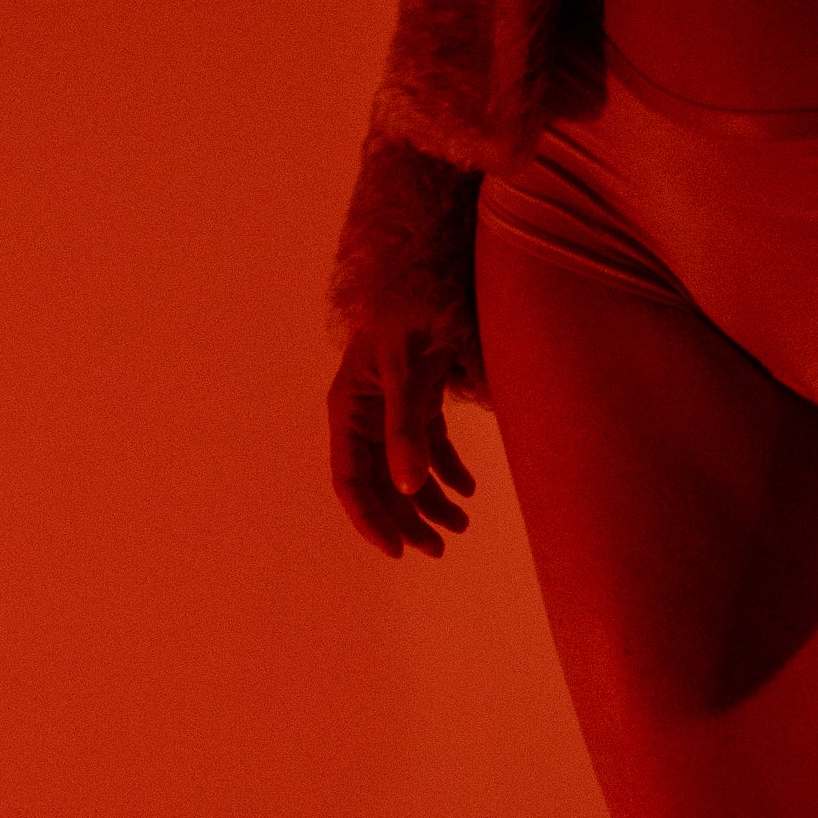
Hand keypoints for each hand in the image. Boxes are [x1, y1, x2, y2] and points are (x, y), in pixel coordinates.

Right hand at [327, 323, 476, 557]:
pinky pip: (429, 447)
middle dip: (407, 519)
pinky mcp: (419, 399)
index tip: (398, 550)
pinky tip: (468, 491)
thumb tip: (408, 486)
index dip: (371, 519)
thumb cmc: (411, 314)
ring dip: (430, 502)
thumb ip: (406, 429)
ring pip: (406, 470)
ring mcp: (392, 408)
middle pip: (380, 483)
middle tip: (439, 549)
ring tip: (461, 526)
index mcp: (349, 411)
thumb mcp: (406, 372)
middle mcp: (365, 415)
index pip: (351, 481)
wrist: (433, 267)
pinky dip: (448, 471)